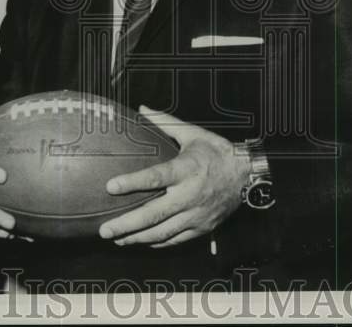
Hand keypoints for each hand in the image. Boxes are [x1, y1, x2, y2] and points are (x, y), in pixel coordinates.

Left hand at [98, 106, 250, 247]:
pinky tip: (141, 241)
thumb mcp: (192, 133)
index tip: (110, 186)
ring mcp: (196, 214)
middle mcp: (190, 194)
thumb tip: (142, 109)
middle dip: (126, 224)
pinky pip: (176, 239)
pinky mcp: (202, 227)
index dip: (132, 182)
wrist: (247, 174)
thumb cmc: (217, 151)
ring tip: (117, 239)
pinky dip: (157, 242)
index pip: (156, 177)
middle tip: (104, 230)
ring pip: (163, 232)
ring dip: (137, 238)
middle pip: (154, 214)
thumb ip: (165, 122)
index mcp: (187, 169)